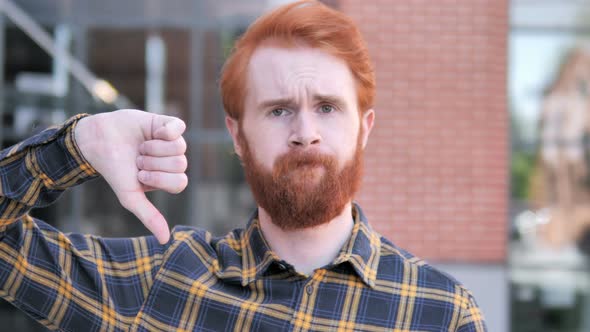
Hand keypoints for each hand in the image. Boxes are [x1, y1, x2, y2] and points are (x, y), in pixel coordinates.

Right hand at [75, 109, 187, 243]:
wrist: (97, 142)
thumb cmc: (115, 171)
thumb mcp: (130, 196)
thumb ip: (149, 216)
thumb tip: (165, 240)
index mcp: (168, 179)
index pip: (180, 182)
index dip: (159, 178)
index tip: (140, 174)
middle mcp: (173, 160)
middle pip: (181, 164)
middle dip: (154, 162)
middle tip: (138, 159)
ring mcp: (172, 142)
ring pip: (179, 146)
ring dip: (154, 147)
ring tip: (140, 147)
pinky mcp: (167, 124)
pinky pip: (179, 127)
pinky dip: (165, 130)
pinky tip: (153, 132)